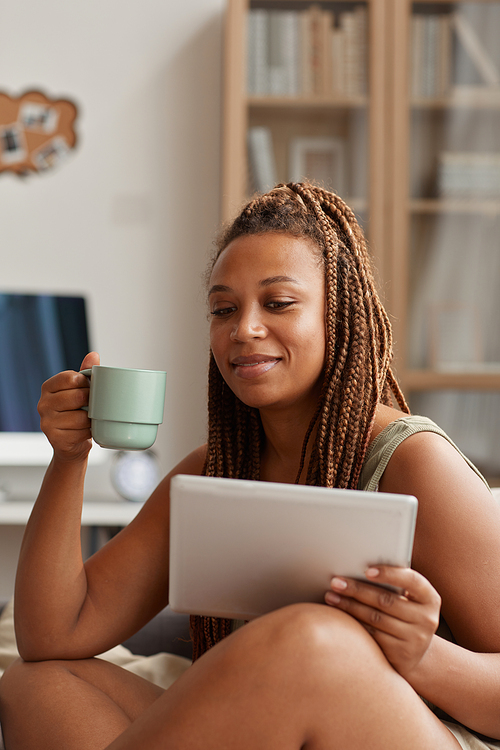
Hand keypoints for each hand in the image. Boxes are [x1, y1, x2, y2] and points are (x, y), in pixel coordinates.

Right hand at [38, 352, 99, 462]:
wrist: (72, 443)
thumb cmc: (78, 412)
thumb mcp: (80, 390)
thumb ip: (85, 372)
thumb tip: (93, 355)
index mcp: (48, 387)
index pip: (69, 377)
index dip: (86, 382)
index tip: (90, 388)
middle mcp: (43, 403)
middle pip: (77, 396)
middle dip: (91, 401)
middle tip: (93, 405)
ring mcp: (46, 422)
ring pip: (80, 416)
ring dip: (90, 419)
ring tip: (89, 419)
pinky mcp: (54, 438)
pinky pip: (80, 432)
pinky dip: (88, 432)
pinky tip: (86, 431)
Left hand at [325, 566, 440, 678]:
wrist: (417, 654)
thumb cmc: (406, 615)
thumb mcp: (411, 600)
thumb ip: (396, 585)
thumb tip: (359, 567)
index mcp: (430, 599)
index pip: (412, 581)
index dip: (389, 574)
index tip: (367, 570)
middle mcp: (427, 620)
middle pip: (386, 600)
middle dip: (357, 589)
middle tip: (336, 582)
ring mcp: (415, 640)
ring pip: (375, 618)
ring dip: (349, 606)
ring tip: (331, 597)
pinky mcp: (400, 656)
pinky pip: (371, 636)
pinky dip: (353, 624)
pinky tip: (339, 616)